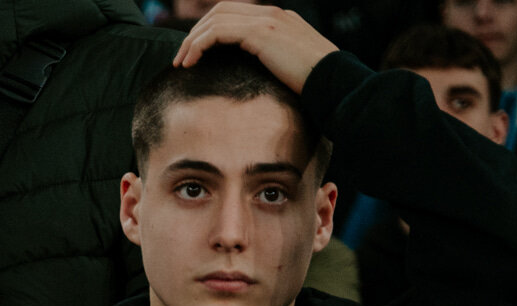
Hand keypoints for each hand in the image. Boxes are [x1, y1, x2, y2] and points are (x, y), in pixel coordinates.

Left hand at [175, 2, 337, 92]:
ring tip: (181, 62)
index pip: (235, 13)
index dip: (210, 30)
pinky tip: (190, 63)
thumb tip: (252, 77)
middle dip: (196, 33)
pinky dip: (199, 45)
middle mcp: (272, 13)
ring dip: (192, 40)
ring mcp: (267, 20)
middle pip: (222, 10)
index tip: (196, 53)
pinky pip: (218, 32)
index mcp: (278, 19)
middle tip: (182, 57)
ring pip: (216, 19)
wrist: (334, 80)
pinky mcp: (261, 33)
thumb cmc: (315, 83)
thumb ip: (272, 61)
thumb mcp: (290, 66)